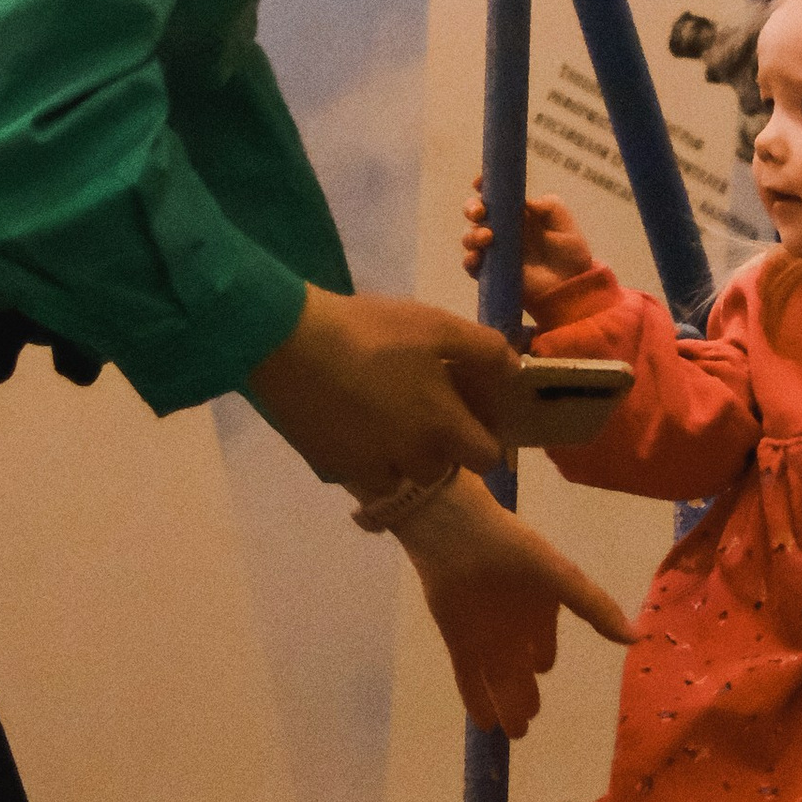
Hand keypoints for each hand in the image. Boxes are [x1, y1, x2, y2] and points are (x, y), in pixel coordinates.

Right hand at [247, 287, 549, 496]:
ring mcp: (367, 469)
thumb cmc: (370, 331)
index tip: (469, 411)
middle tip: (420, 404)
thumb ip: (485, 350)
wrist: (286, 342)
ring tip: (382, 413)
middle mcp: (409, 460)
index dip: (485, 435)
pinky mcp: (330, 466)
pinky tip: (350, 418)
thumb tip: (515, 370)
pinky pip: (360, 472)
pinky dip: (362, 455)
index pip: (488, 458)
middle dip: (439, 445)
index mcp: (441, 428)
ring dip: (399, 455)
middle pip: (442, 469)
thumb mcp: (437, 326)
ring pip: (399, 475)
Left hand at [396, 472, 634, 739]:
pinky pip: (468, 679)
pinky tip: (484, 725)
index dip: (543, 660)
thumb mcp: (563, 578)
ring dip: (505, 705)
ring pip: (497, 681)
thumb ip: (596, 608)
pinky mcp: (458, 642)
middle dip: (524, 696)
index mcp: (540, 609)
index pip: (543, 645)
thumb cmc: (515, 551)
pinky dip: (476, 701)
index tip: (544, 670)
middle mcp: (513, 628)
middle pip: (520, 671)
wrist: (459, 536)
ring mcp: (484, 637)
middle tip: (526, 723)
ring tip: (513, 732)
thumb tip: (636, 637)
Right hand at [458, 186, 597, 317]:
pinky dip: (469, 260)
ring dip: (472, 235)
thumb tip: (525, 201)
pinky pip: (471, 265)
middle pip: (475, 212)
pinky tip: (477, 257)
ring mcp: (494, 250)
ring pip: (470, 237)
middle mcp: (501, 228)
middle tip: (481, 212)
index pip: (494, 194)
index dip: (482, 185)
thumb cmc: (570, 252)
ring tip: (488, 237)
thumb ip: (549, 206)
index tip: (479, 182)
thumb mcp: (565, 224)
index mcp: (516, 212)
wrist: (572, 285)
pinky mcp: (491, 272)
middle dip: (472, 208)